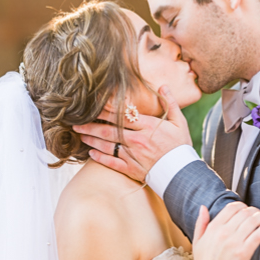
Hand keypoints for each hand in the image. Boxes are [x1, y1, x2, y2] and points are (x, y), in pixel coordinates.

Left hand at [73, 86, 192, 182]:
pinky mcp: (131, 169)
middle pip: (109, 131)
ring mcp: (132, 155)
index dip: (106, 111)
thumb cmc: (181, 146)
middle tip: (77, 123)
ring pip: (107, 146)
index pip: (122, 116)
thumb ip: (170, 103)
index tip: (93, 106)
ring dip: (91, 140)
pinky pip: (112, 162)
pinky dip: (100, 158)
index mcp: (148, 127)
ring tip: (81, 135)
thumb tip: (162, 86)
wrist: (182, 172)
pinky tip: (91, 153)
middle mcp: (137, 140)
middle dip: (91, 126)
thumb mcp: (179, 122)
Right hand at [190, 203, 259, 259]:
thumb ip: (201, 223)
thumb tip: (203, 207)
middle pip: (244, 213)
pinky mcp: (244, 253)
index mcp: (213, 228)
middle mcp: (223, 233)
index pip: (231, 208)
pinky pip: (258, 235)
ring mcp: (234, 242)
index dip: (242, 206)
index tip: (247, 209)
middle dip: (254, 210)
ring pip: (252, 221)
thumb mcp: (198, 241)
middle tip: (259, 213)